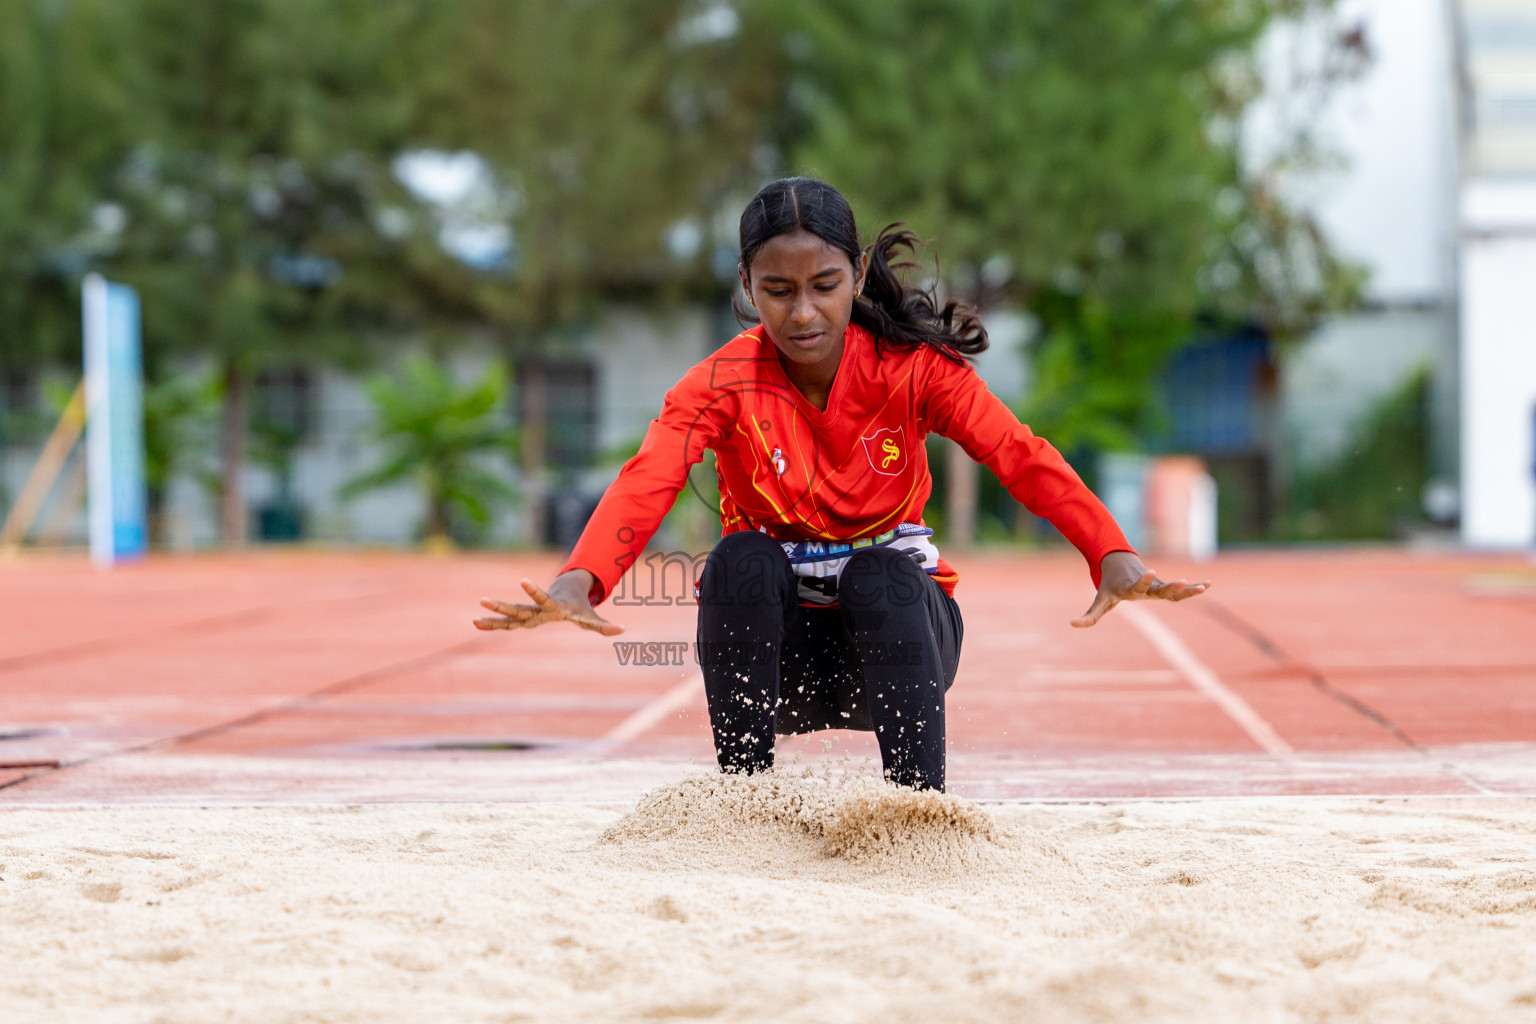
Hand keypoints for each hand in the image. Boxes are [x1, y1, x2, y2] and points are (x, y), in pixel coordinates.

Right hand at [473, 570, 624, 635]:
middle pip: (519, 608)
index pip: (543, 598)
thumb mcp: (592, 617)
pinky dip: (494, 625)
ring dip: (493, 618)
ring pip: (509, 616)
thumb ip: (605, 625)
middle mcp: (538, 609)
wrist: (568, 591)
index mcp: (554, 607)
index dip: (534, 590)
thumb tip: (623, 630)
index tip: (522, 579)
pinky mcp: (526, 618)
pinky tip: (477, 624)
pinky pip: (508, 623)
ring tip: (474, 620)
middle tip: (484, 600)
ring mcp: (530, 613)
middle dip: (502, 606)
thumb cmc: (581, 606)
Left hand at [1071, 550, 1208, 627]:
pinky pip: (1180, 590)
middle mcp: (1147, 586)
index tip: (1151, 570)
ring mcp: (1157, 585)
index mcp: (1131, 588)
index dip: (1144, 579)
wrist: (1119, 563)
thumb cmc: (1109, 585)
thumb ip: (1089, 615)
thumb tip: (1072, 625)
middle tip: (1182, 581)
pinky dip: (1192, 588)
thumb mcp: (1099, 600)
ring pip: (1173, 589)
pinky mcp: (1163, 586)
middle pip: (1160, 587)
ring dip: (1188, 588)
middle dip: (1171, 586)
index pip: (1138, 585)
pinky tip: (1208, 585)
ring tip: (1204, 586)